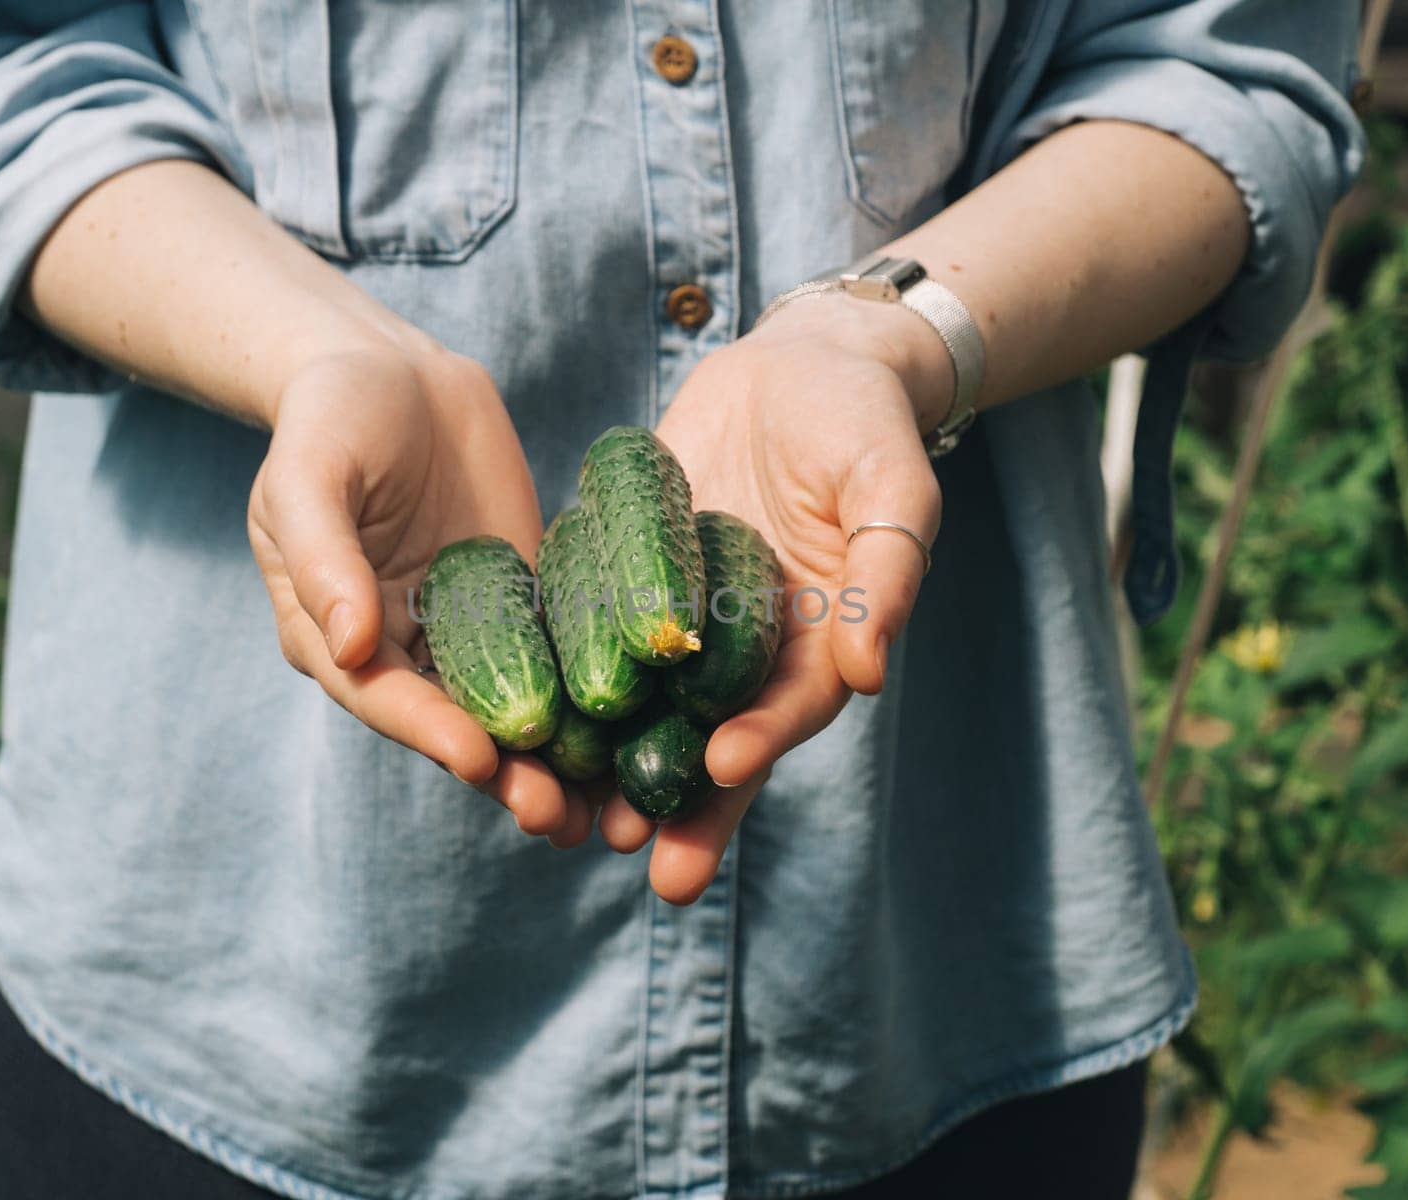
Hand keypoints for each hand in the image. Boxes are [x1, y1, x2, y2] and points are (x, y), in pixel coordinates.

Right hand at [248, 346, 597, 846]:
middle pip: (456, 724)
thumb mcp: (311, 475)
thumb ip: (323, 556)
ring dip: (557, 762)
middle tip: (559, 817)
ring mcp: (468, 629)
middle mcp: (404, 647)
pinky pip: (560, 653)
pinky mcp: (523, 601)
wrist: (394, 369)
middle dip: (506, 775)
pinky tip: (642, 730)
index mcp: (336, 635)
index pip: (385, 696)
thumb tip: (349, 644)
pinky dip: (595, 696)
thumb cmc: (332, 415)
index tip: (482, 761)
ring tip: (607, 811)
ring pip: (516, 706)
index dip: (431, 733)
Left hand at [601, 294, 948, 899]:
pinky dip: (558, 676)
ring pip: (639, 708)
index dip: (761, 740)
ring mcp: (679, 621)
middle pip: (708, 738)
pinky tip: (517, 716)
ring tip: (565, 816)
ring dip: (605, 765)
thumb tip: (870, 671)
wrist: (801, 369)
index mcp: (816, 644)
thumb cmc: (861, 425)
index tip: (724, 766)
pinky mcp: (625, 580)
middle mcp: (742, 649)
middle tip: (635, 856)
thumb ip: (885, 573)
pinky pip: (588, 632)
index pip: (789, 707)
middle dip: (677, 801)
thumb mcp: (890, 486)